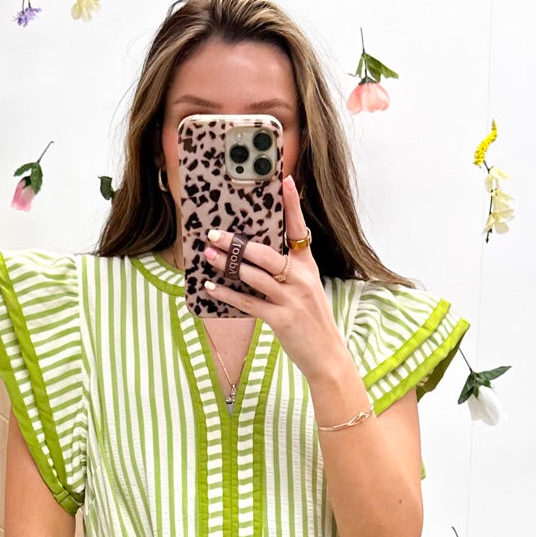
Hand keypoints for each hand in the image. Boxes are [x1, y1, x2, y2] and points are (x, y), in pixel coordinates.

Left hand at [201, 175, 351, 383]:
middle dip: (236, 243)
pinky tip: (211, 289)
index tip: (285, 181)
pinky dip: (227, 295)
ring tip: (207, 256)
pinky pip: (248, 303)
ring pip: (253, 276)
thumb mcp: (306, 288)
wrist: (327, 355)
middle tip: (214, 234)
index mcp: (308, 265)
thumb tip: (253, 256)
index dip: (292, 204)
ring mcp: (292, 298)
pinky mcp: (282, 319)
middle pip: (264, 252)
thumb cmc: (312, 320)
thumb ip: (288, 270)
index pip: (299, 228)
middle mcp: (301, 278)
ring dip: (227, 266)